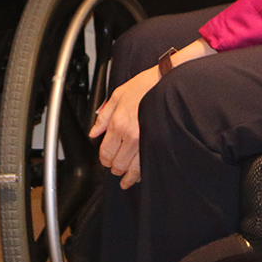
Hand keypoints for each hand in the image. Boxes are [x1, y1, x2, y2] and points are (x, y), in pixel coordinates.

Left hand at [89, 66, 160, 188]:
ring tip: (126, 180)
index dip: (104, 159)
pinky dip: (141, 173)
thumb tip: (93, 133)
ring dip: (127, 176)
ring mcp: (145, 141)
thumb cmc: (145, 85)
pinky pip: (147, 164)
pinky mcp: (158, 142)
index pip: (106, 152)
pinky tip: (140, 175)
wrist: (168, 81)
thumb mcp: (118, 95)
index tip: (105, 160)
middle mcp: (130, 135)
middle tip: (115, 169)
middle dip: (114, 169)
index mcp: (118, 123)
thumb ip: (103, 116)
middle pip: (117, 163)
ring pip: (132, 169)